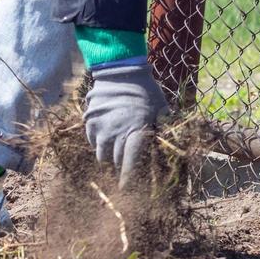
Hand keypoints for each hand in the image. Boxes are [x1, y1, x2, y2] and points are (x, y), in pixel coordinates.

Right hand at [83, 62, 167, 187]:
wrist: (121, 70)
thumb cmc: (145, 90)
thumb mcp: (161, 109)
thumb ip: (162, 129)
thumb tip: (170, 145)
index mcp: (135, 133)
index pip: (130, 163)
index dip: (127, 178)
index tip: (125, 188)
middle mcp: (115, 134)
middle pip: (115, 161)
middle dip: (119, 166)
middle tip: (123, 165)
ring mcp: (100, 128)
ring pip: (101, 154)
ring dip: (107, 156)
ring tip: (112, 152)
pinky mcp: (89, 122)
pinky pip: (92, 140)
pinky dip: (98, 142)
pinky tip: (105, 135)